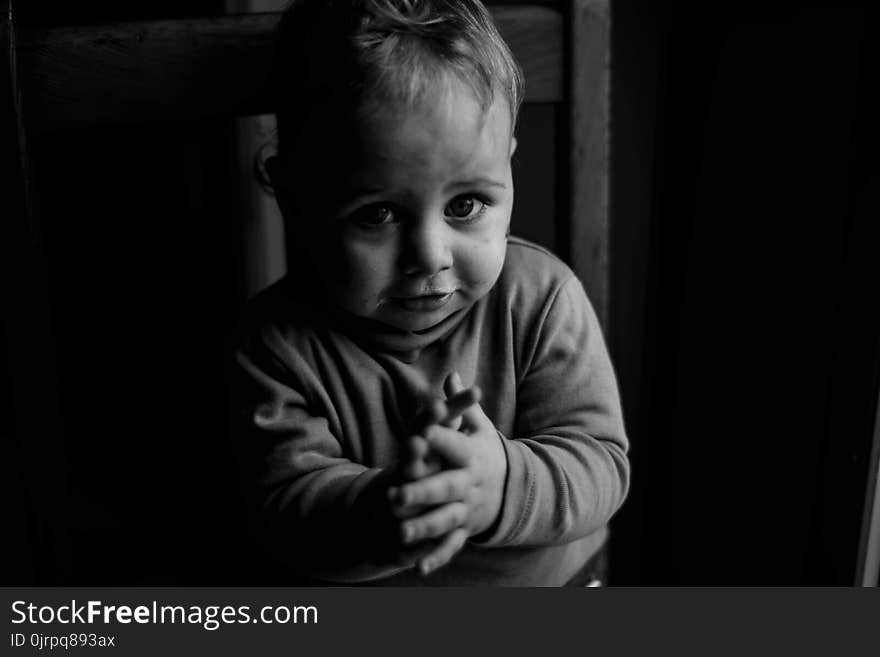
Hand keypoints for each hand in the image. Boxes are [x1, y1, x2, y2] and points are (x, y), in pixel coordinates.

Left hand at [390, 372, 507, 574]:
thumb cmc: (486, 454)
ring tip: (398, 532)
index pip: (454, 445)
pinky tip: (416, 567)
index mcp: (471, 456)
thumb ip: (462, 405)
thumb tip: (451, 373)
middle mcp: (469, 484)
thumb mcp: (480, 428)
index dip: (439, 439)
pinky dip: (435, 557)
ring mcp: (468, 509)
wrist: (515, 491)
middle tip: (394, 495)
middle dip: (420, 492)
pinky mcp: (466, 529)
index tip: (420, 433)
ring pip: (445, 520)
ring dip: (423, 528)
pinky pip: (451, 545)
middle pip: (445, 488)